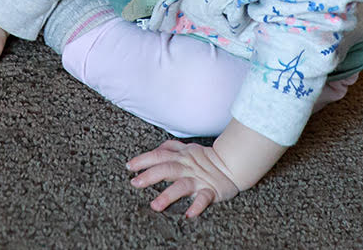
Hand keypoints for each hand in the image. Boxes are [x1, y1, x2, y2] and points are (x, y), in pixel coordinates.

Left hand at [125, 140, 243, 218]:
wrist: (233, 164)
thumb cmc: (207, 158)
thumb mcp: (188, 148)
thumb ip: (172, 148)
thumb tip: (157, 148)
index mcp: (181, 156)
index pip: (159, 155)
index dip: (144, 159)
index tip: (129, 166)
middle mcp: (188, 167)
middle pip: (167, 168)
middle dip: (150, 175)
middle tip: (135, 183)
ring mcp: (199, 179)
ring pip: (182, 185)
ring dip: (168, 195)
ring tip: (155, 206)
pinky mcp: (211, 191)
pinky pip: (204, 198)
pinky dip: (197, 206)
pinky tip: (189, 214)